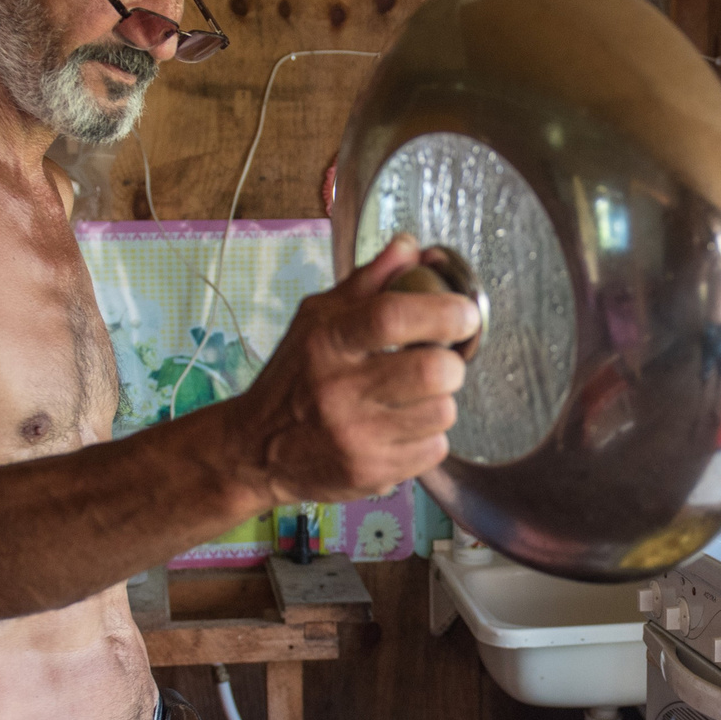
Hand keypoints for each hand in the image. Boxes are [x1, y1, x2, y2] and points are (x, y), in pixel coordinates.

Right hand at [215, 233, 477, 503]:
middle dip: (452, 363)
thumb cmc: (296, 376)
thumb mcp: (317, 319)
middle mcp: (339, 390)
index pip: (392, 316)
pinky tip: (400, 429)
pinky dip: (428, 437)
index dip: (442, 312)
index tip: (464, 314)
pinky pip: (433, 449)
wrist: (256, 450)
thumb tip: (413, 246)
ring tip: (414, 398)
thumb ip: (369, 282)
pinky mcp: (370, 473)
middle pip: (432, 371)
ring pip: (442, 412)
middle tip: (444, 361)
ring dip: (440, 401)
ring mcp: (356, 437)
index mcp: (328, 342)